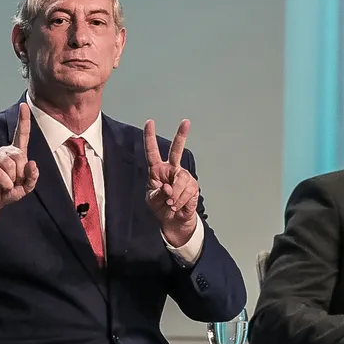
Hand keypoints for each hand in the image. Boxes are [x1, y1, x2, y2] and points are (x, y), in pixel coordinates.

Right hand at [0, 102, 38, 220]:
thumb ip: (32, 177)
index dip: (23, 120)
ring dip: (12, 179)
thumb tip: (32, 163)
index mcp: (17, 153)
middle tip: (14, 181)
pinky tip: (1, 185)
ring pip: (12, 165)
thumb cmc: (8, 191)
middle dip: (21, 173)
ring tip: (6, 183)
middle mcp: (6, 151)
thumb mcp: (25, 187)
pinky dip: (5, 183)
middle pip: (21, 157)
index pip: (21, 134)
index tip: (24, 105)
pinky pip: (2, 174)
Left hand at [144, 119, 198, 246]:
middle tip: (186, 122)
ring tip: (170, 204)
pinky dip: (180, 201)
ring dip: (174, 195)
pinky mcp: (193, 186)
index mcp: (157, 170)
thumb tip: (168, 188)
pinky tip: (177, 206)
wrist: (173, 221)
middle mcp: (171, 169)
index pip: (152, 152)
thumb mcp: (152, 200)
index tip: (150, 122)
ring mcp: (183, 177)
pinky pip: (187, 192)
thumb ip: (157, 193)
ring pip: (180, 181)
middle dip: (182, 136)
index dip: (150, 137)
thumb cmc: (160, 207)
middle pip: (176, 150)